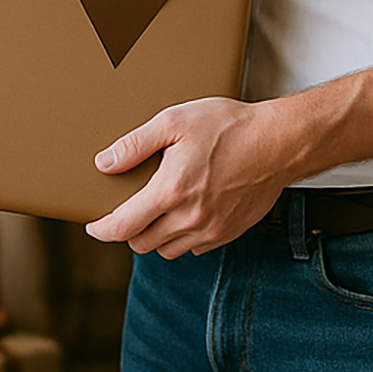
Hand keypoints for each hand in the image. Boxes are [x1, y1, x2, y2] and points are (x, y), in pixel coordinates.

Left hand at [85, 97, 292, 257]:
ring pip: (168, 249)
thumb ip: (135, 144)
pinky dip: (182, 236)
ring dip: (155, 235)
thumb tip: (104, 162)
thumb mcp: (174, 122)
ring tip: (157, 209)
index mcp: (171, 191)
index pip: (123, 227)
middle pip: (142, 243)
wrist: (279, 142)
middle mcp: (190, 218)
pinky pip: (195, 247)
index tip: (92, 225)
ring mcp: (212, 230)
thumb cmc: (228, 126)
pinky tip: (186, 211)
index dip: (101, 229)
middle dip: (129, 230)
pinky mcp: (229, 233)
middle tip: (128, 209)